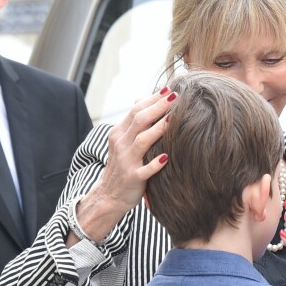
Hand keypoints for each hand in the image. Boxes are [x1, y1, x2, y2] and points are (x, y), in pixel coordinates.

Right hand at [69, 87, 178, 244]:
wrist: (109, 195)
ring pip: (142, 141)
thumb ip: (133, 121)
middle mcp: (121, 144)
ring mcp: (126, 161)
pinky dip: (155, 164)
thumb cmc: (122, 165)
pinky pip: (144, 170)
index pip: (136, 110)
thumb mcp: (123, 141)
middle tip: (176, 97)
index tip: (169, 89)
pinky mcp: (133, 178)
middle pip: (139, 120)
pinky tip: (167, 157)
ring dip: (158, 129)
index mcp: (119, 133)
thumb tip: (141, 97)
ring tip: (174, 118)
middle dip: (158, 107)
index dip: (152, 99)